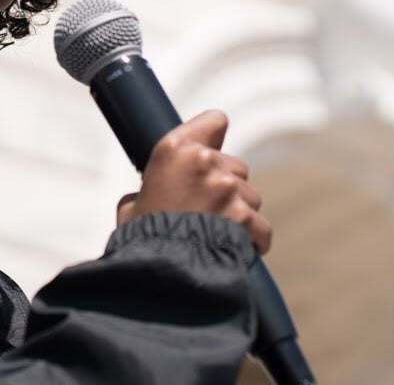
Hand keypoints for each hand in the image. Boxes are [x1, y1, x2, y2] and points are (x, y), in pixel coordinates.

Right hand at [115, 110, 271, 253]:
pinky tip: (234, 248)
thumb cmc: (140, 238)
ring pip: (250, 196)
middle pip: (235, 166)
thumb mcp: (133, 203)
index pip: (215, 121)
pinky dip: (252, 239)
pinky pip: (261, 227)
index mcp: (174, 149)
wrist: (158, 273)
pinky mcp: (246, 217)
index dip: (214, 138)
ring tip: (213, 234)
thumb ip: (153, 187)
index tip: (211, 152)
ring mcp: (228, 189)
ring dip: (238, 213)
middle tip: (202, 210)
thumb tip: (154, 194)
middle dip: (225, 186)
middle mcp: (204, 162)